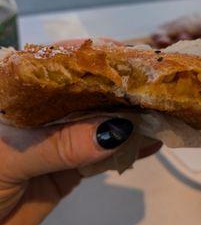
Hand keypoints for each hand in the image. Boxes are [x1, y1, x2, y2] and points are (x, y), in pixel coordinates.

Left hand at [0, 38, 161, 224]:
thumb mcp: (11, 157)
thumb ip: (60, 143)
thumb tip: (116, 129)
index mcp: (19, 91)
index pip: (61, 64)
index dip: (97, 59)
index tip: (132, 60)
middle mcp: (43, 110)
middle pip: (88, 92)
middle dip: (122, 90)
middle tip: (157, 88)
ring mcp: (59, 137)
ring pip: (100, 123)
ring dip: (131, 120)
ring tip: (163, 113)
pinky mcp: (71, 165)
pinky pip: (103, 156)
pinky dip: (128, 151)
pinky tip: (152, 144)